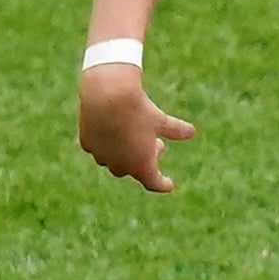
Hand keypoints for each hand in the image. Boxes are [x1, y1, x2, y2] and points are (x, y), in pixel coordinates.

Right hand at [79, 63, 194, 192]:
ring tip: (136, 138)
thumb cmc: (139, 109)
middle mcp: (120, 166)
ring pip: (114, 161)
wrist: (107, 94)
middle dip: (145, 161)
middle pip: (134, 170)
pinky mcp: (87, 143)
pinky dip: (108, 145)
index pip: (153, 183)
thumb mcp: (161, 120)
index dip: (162, 184)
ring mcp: (101, 156)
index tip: (168, 184)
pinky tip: (113, 133)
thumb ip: (176, 130)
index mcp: (141, 166)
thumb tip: (191, 132)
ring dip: (125, 155)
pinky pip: (99, 150)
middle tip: (158, 145)